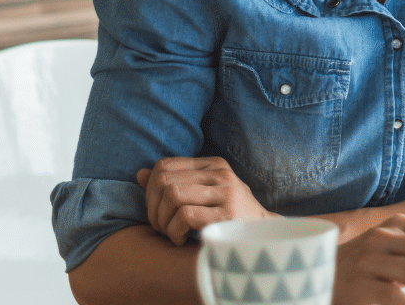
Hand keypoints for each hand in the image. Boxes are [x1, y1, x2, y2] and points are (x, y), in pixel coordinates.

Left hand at [137, 156, 275, 245]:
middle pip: (164, 181)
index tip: (156, 211)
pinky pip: (185, 215)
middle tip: (160, 227)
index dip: (149, 191)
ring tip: (170, 234)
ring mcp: (226, 192)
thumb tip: (140, 174)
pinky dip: (174, 231)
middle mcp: (220, 173)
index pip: (164, 166)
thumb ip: (174, 183)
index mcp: (212, 164)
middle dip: (153, 208)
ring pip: (172, 196)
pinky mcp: (229, 213)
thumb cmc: (229, 217)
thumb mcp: (203, 194)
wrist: (265, 236)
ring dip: (162, 221)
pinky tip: (180, 240)